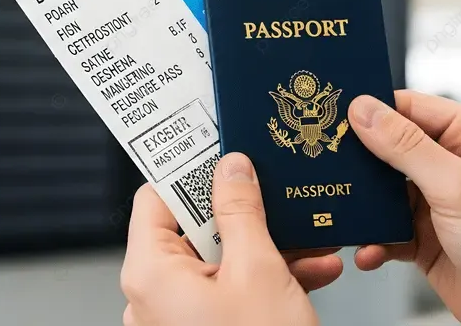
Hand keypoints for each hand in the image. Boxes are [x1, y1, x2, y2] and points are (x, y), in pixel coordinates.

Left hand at [120, 153, 341, 325]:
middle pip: (191, 229)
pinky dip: (266, 279)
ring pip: (219, 261)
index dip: (189, 171)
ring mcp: (178, 319)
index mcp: (150, 273)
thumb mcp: (259, 270)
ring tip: (306, 239)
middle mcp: (154, 296)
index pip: (155, 198)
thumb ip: (241, 211)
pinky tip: (311, 271)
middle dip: (243, 213)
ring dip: (266, 248)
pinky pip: (229, 292)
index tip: (220, 151)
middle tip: (271, 192)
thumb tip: (231, 169)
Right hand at [348, 91, 460, 325]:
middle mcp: (455, 161)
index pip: (411, 107)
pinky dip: (375, 239)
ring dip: (364, 204)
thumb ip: (406, 147)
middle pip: (391, 146)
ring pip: (383, 190)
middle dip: (360, 160)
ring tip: (341, 209)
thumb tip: (365, 110)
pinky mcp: (426, 234)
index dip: (372, 111)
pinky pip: (387, 228)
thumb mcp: (458, 186)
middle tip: (326, 163)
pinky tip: (368, 249)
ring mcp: (439, 199)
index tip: (334, 117)